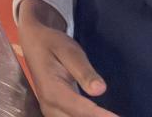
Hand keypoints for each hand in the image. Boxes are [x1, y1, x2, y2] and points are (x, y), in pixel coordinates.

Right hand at [17, 0, 118, 116]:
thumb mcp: (68, 50)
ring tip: (112, 115)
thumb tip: (100, 90)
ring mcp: (50, 111)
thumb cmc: (51, 43)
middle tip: (119, 116)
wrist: (32, 41)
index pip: (81, 110)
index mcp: (52, 90)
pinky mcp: (55, 112)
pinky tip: (100, 115)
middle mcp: (49, 105)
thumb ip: (83, 71)